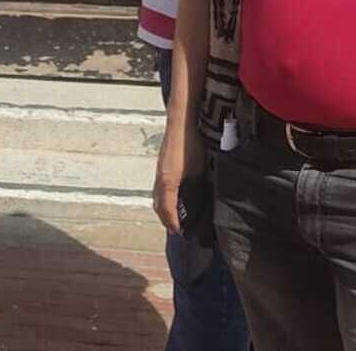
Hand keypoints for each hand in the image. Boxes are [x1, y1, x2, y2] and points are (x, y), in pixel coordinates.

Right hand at [153, 119, 203, 234]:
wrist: (181, 123)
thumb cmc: (190, 144)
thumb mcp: (198, 171)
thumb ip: (195, 189)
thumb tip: (197, 204)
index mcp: (168, 183)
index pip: (168, 210)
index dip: (174, 223)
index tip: (181, 233)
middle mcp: (160, 179)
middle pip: (158, 206)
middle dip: (166, 220)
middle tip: (177, 230)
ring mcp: (160, 172)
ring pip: (157, 197)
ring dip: (164, 209)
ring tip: (174, 217)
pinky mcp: (162, 166)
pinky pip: (160, 188)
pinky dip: (164, 198)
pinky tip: (174, 197)